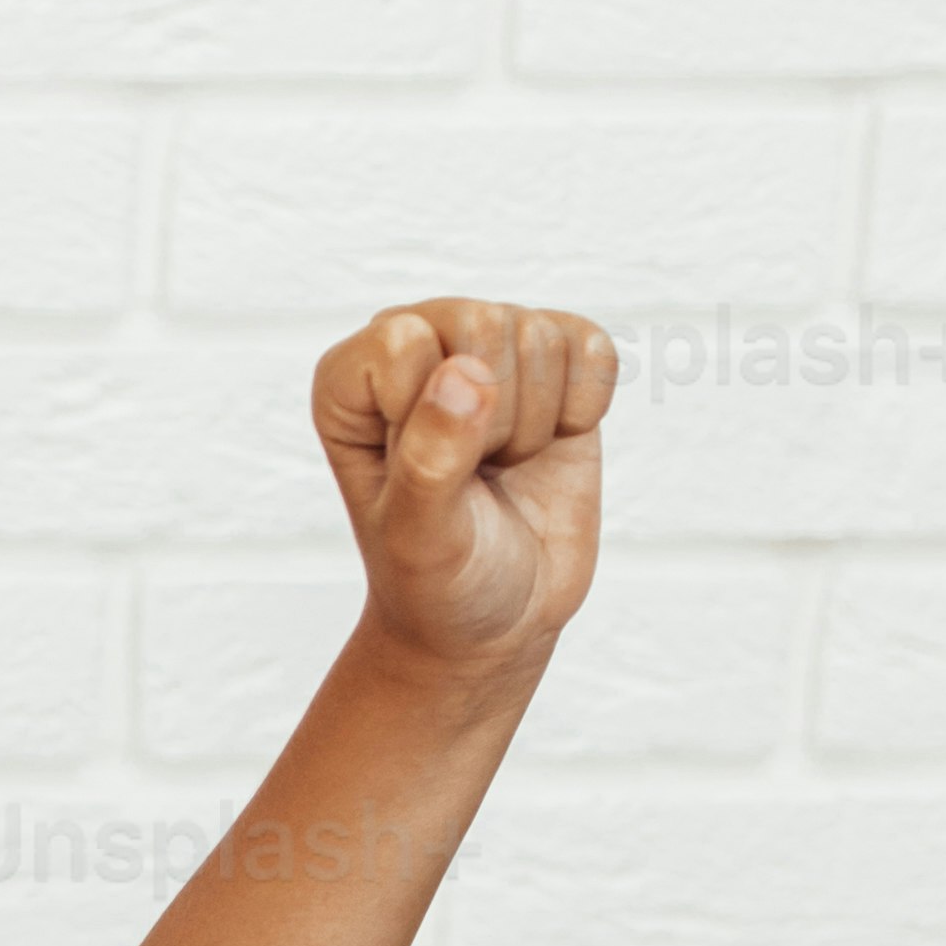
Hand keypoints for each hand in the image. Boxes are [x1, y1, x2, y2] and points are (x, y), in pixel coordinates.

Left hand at [311, 297, 616, 682]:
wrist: (498, 621)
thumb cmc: (438, 579)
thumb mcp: (419, 538)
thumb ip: (429, 459)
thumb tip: (465, 371)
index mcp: (352, 379)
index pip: (406, 341)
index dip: (435, 418)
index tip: (428, 477)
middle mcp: (416, 344)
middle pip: (483, 323)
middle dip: (496, 420)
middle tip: (477, 476)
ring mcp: (487, 347)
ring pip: (539, 337)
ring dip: (536, 424)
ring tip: (504, 467)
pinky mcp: (554, 360)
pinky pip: (593, 349)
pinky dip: (584, 409)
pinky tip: (550, 444)